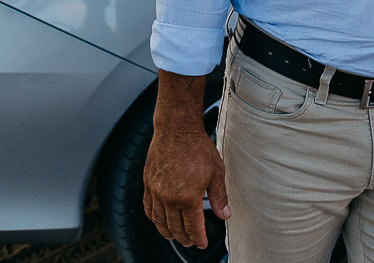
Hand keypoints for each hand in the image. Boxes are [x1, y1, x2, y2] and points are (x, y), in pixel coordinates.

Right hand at [143, 124, 230, 247]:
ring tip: (174, 236)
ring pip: (159, 221)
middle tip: (191, 242)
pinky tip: (158, 220)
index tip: (202, 244)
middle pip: (175, 228)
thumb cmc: (198, 148)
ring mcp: (156, 191)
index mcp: (188, 197)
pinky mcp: (148, 184)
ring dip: (167, 232)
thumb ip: (219, 196)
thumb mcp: (216, 172)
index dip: (198, 238)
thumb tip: (225, 215)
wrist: (176, 130)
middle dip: (184, 238)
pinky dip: (153, 218)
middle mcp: (169, 198)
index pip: (193, 227)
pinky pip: (148, 208)